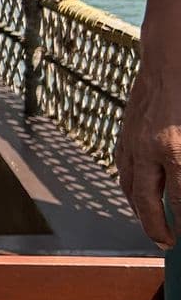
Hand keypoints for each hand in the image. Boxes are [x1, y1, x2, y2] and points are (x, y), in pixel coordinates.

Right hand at [115, 47, 180, 247]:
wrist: (171, 54)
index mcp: (175, 149)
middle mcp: (149, 149)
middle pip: (148, 203)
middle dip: (158, 228)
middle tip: (168, 244)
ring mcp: (133, 140)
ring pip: (130, 187)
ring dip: (140, 211)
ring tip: (152, 226)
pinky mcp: (125, 131)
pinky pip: (123, 168)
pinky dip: (129, 187)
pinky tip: (138, 195)